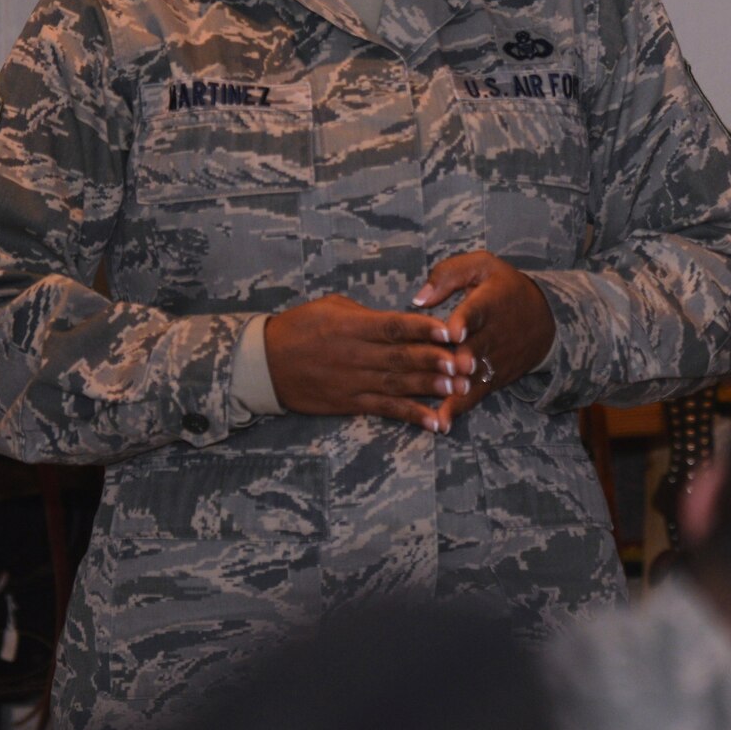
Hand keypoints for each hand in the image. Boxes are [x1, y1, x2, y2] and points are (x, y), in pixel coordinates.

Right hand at [264, 295, 466, 432]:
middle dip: (437, 360)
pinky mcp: (351, 402)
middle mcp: (356, 355)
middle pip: (402, 357)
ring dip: (432, 387)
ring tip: (461, 389)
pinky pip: (386, 409)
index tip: (450, 331)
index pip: (394, 327)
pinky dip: (412, 416)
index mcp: (353, 326)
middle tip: (467, 362)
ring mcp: (355, 381)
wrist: (263, 363)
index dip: (423, 329)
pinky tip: (436, 421)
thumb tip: (399, 319)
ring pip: (399, 384)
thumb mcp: (331, 307)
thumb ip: (367, 313)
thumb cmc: (299, 327)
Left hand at [412, 251, 555, 430]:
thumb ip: (448, 275)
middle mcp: (494, 333)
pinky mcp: (493, 378)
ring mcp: (495, 359)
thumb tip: (418, 299)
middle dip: (467, 358)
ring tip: (445, 407)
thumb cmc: (503, 288)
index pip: (478, 310)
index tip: (453, 331)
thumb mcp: (482, 266)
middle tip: (457, 366)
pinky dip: (459, 408)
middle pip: (478, 348)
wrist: (544, 318)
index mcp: (489, 301)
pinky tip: (441, 423)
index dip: (466, 320)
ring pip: (476, 376)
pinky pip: (475, 394)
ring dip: (461, 390)